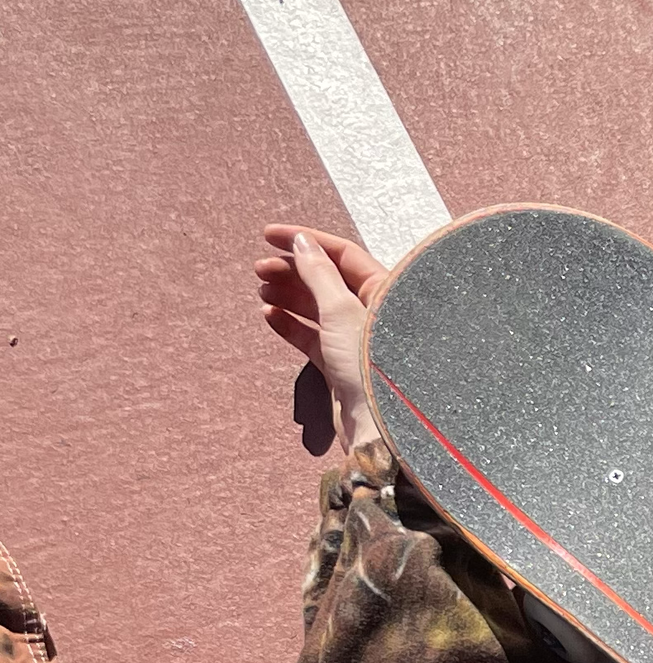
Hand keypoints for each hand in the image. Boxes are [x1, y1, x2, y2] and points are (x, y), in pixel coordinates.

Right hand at [256, 223, 387, 457]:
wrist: (375, 427)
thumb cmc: (368, 366)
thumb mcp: (340, 310)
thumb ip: (319, 274)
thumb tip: (302, 242)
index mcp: (383, 293)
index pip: (342, 254)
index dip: (306, 241)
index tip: (270, 235)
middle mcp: (371, 314)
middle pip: (327, 279)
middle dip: (292, 270)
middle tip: (260, 268)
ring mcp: (354, 340)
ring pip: (316, 308)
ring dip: (288, 295)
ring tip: (261, 289)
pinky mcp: (340, 366)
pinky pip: (311, 337)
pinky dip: (290, 325)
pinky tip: (269, 314)